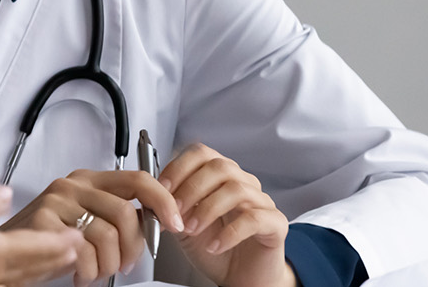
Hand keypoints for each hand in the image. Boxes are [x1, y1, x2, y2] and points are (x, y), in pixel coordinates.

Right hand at [0, 169, 183, 286]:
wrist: (6, 251)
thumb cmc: (51, 240)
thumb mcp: (90, 222)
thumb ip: (120, 217)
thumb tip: (159, 222)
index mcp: (90, 180)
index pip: (139, 179)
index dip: (163, 202)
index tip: (175, 224)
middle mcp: (73, 185)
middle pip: (126, 213)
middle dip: (132, 249)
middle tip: (122, 265)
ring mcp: (56, 200)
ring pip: (107, 235)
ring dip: (108, 265)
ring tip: (96, 271)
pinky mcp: (42, 220)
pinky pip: (83, 250)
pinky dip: (88, 270)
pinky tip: (80, 273)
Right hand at [0, 185, 81, 286]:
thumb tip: (5, 193)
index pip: (35, 245)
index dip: (59, 239)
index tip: (77, 234)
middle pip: (34, 266)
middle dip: (58, 257)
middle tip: (78, 249)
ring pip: (23, 279)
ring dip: (45, 271)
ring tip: (61, 263)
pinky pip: (7, 285)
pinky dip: (24, 279)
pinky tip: (22, 277)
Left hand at [158, 143, 295, 286]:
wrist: (241, 278)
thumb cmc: (215, 248)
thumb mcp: (184, 225)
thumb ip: (170, 208)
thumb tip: (152, 196)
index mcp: (220, 177)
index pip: (201, 153)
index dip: (179, 167)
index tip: (161, 188)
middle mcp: (243, 184)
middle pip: (220, 166)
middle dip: (191, 188)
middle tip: (175, 212)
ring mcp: (262, 202)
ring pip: (236, 189)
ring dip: (207, 209)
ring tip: (192, 230)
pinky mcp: (275, 224)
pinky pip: (254, 219)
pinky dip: (230, 233)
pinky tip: (214, 246)